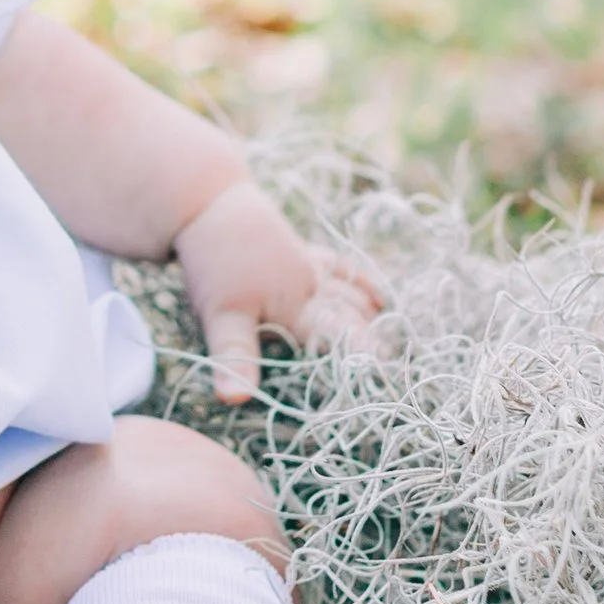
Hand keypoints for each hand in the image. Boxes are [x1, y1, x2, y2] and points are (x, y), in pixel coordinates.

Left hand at [176, 178, 379, 403]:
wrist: (209, 203)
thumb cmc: (216, 264)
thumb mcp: (220, 316)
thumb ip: (235, 358)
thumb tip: (235, 399)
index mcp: (298, 308)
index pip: (339, 339)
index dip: (362, 359)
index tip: (384, 379)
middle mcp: (312, 288)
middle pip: (352, 317)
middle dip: (372, 342)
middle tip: (394, 369)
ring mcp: (309, 267)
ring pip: (351, 294)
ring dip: (370, 317)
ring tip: (390, 342)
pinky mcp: (302, 252)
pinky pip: (342, 269)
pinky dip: (361, 284)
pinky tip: (377, 296)